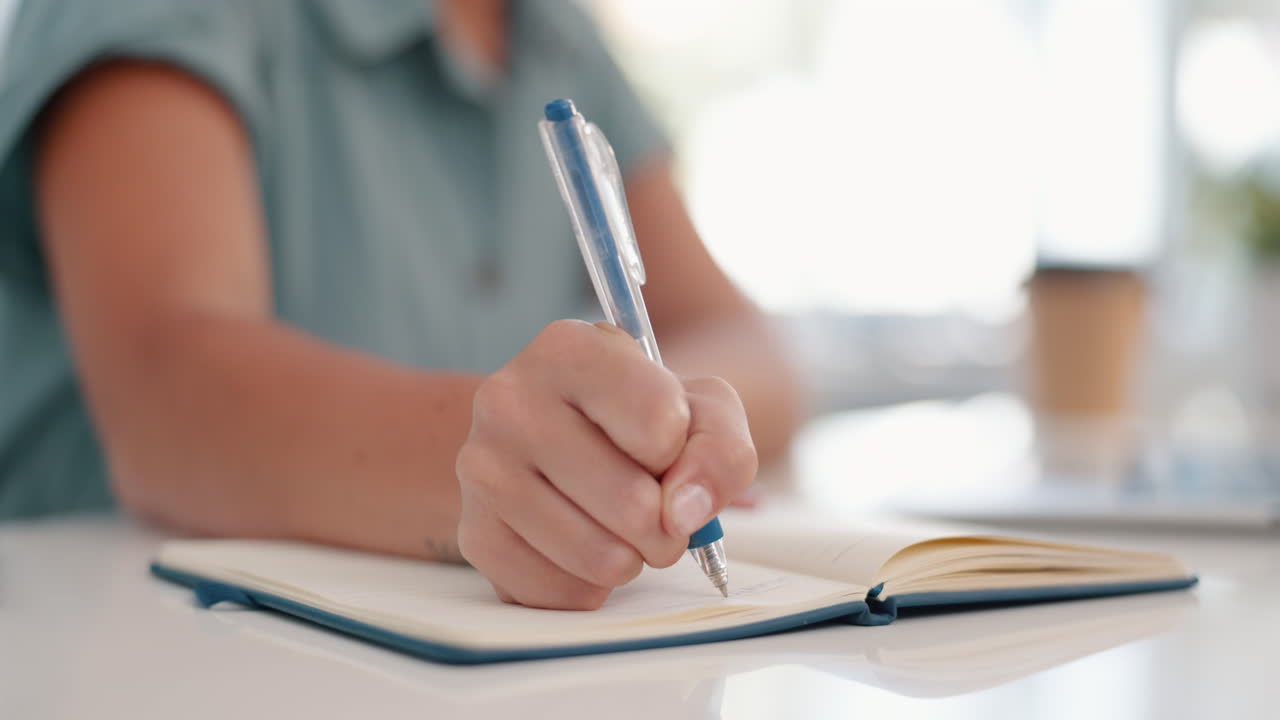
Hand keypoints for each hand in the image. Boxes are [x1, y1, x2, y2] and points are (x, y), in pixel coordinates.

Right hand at [455, 320, 757, 609]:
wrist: (567, 440)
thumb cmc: (641, 420)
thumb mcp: (701, 410)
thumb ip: (719, 449)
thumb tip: (683, 513)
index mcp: (567, 348)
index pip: (659, 422)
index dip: (681, 450)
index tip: (663, 443)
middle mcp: (508, 399)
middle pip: (634, 503)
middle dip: (666, 523)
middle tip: (656, 509)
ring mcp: (481, 468)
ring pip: (602, 558)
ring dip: (632, 557)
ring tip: (621, 527)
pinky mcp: (473, 533)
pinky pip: (563, 593)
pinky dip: (591, 585)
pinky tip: (583, 546)